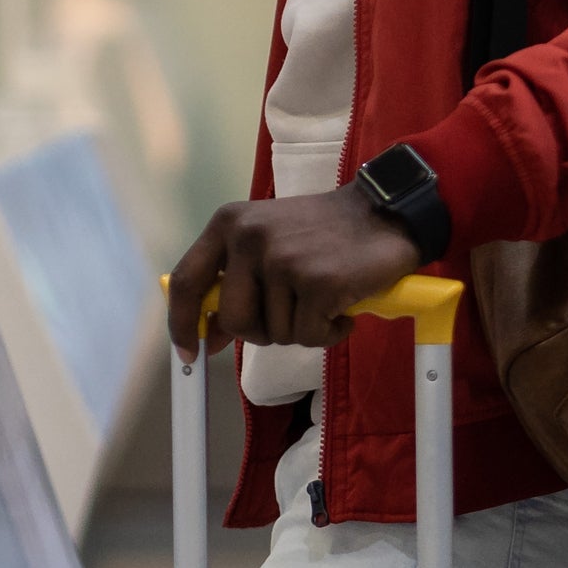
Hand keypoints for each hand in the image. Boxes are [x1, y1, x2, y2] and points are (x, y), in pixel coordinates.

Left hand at [166, 190, 422, 357]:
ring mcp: (284, 259)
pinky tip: (342, 305)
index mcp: (230, 223)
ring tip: (323, 295)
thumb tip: (209, 333)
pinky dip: (330, 332)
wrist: (385, 215)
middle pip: (235, 320)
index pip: (186, 281)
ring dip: (303, 328)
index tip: (189, 353)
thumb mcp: (268, 242)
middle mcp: (250, 237)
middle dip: (263, 331)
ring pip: (275, 333)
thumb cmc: (325, 233)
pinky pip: (310, 337)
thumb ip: (236, 281)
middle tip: (293, 312)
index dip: (183, 323)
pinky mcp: (318, 283)